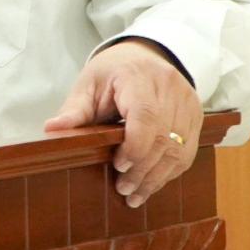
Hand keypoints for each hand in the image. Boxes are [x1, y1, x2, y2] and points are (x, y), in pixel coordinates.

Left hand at [43, 39, 202, 207]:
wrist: (144, 55)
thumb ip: (74, 109)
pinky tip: (151, 183)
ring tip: (135, 194)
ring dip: (157, 177)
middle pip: (163, 138)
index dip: (134, 146)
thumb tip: (52, 129)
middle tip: (123, 189)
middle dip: (143, 169)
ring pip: (179, 149)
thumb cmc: (113, 71)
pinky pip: (188, 151)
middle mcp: (170, 89)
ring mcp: (188, 103)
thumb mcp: (89, 83)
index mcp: (139, 76)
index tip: (118, 166)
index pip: (145, 115)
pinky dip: (169, 171)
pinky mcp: (196, 117)